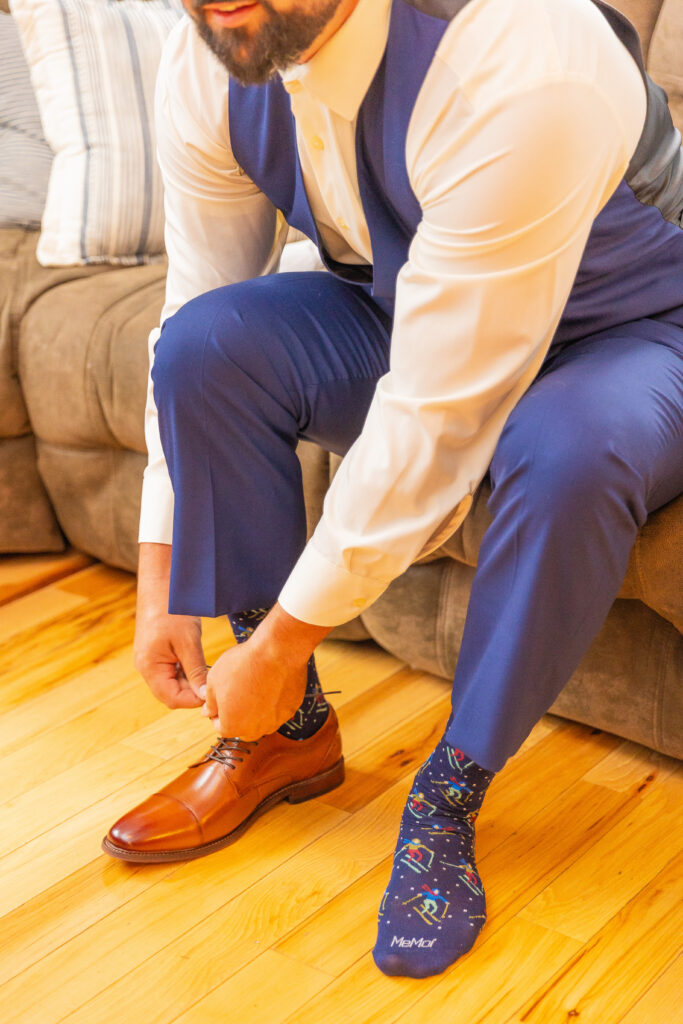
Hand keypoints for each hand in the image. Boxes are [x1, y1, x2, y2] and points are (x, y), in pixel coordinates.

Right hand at [134, 543, 206, 709]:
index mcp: (149, 667)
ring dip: (190, 683)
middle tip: (213, 684)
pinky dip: (186, 672)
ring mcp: (150, 661)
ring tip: (208, 672)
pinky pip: (171, 672)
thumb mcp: (188, 642)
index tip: (212, 693)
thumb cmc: (173, 612)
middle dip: (193, 693)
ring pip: (172, 684)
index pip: (172, 699)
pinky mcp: (157, 654)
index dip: (193, 701)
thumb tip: (204, 695)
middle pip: (171, 694)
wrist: (161, 586)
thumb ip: (195, 671)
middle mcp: (146, 668)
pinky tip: (200, 664)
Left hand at [201, 638, 307, 738]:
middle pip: (242, 727)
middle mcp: (256, 730)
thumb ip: (210, 701)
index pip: (220, 726)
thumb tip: (208, 711)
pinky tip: (271, 683)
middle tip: (237, 692)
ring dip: (257, 710)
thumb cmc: (243, 665)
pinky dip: (274, 701)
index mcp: (232, 726)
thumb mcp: (214, 680)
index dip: (217, 711)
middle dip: (237, 714)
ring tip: (255, 685)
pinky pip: (278, 710)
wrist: (277, 652)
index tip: (220, 697)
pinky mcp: (291, 709)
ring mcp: (276, 721)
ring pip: (262, 720)